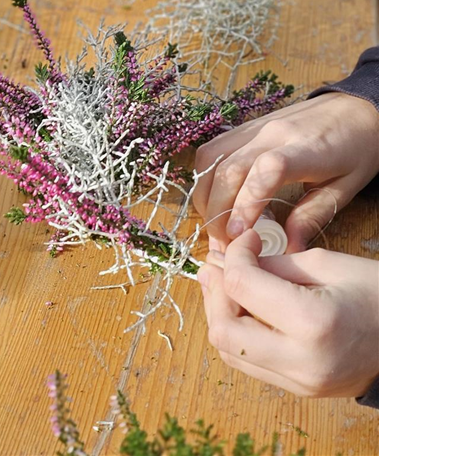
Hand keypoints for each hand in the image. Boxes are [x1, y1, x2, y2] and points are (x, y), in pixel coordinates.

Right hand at [193, 92, 376, 252]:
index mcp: (307, 149)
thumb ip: (314, 217)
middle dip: (217, 211)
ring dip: (205, 195)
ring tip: (217, 222)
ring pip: (210, 159)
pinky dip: (205, 178)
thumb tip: (288, 249)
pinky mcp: (245, 127)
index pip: (266, 170)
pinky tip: (217, 198)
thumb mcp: (347, 187)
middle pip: (227, 169)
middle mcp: (274, 134)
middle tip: (224, 241)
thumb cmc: (358, 147)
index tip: (239, 234)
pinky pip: (212, 151)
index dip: (245, 203)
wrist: (357, 106)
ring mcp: (255, 127)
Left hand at [197, 230, 377, 397]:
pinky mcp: (297, 389)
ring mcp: (299, 382)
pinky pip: (247, 363)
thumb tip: (225, 261)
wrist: (414, 338)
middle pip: (223, 328)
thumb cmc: (378, 294)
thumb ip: (271, 264)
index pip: (241, 286)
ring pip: (228, 350)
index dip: (233, 256)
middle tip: (223, 265)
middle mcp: (302, 360)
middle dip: (215, 291)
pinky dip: (237, 334)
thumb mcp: (326, 264)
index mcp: (313, 322)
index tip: (243, 241)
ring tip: (230, 284)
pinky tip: (245, 308)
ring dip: (220, 313)